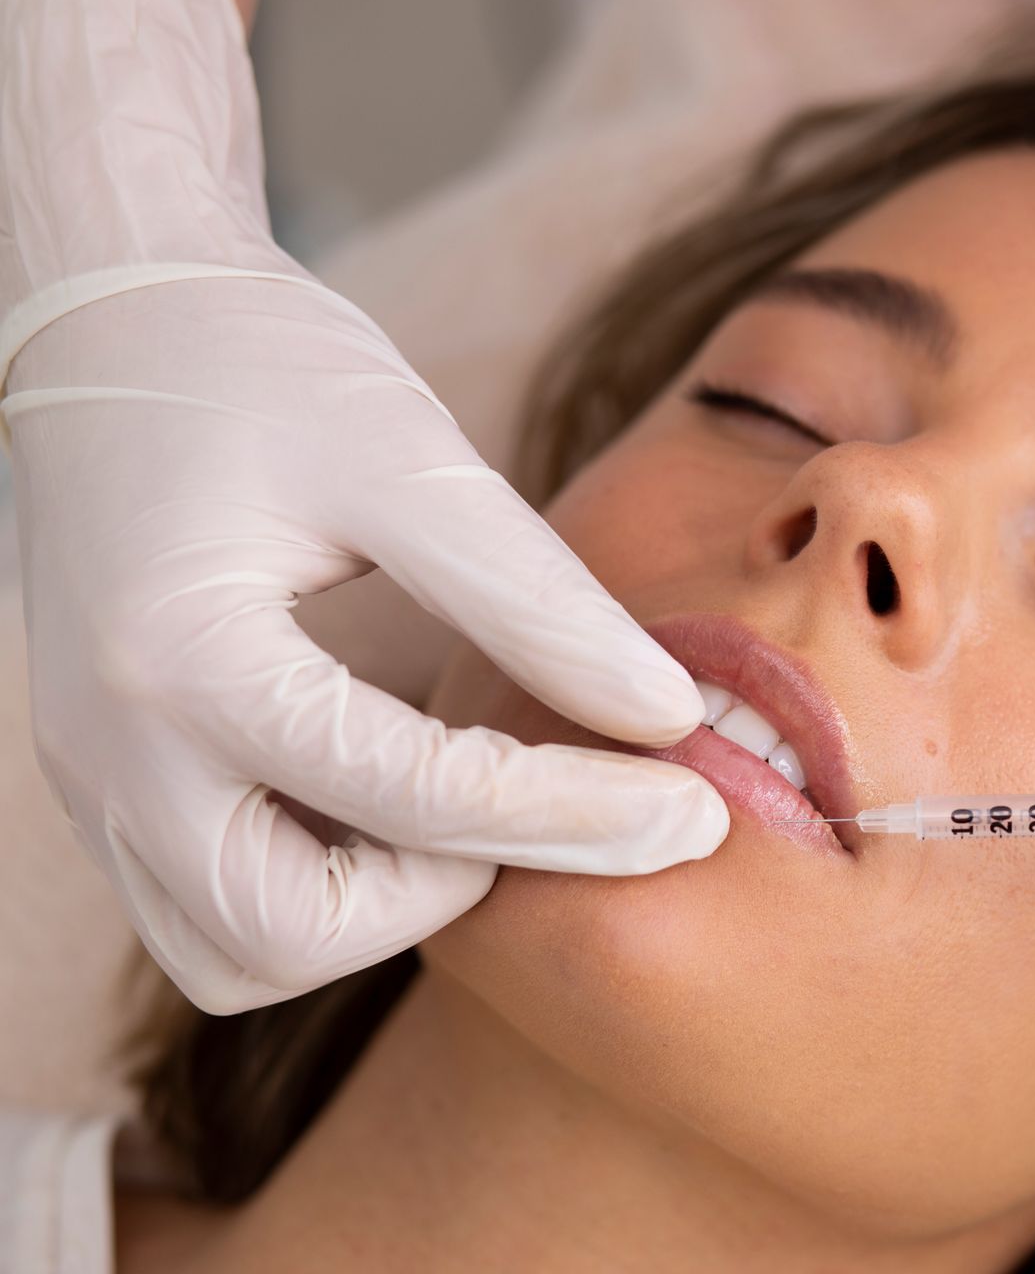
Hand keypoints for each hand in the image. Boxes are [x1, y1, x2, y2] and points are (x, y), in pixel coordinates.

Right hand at [1, 0, 725, 1013]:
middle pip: (292, 934)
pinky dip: (316, 896)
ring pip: (237, 954)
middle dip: (451, 892)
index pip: (419, 797)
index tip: (697, 810)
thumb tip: (669, 718)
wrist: (110, 322)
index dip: (581, 814)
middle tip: (558, 809)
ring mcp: (95, 779)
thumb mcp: (416, 462)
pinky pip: (206, 913)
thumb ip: (541, 603)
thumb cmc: (263, 368)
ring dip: (374, 915)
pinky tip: (404, 807)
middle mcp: (112, 751)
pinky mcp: (109, 782)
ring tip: (478, 807)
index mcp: (183, 659)